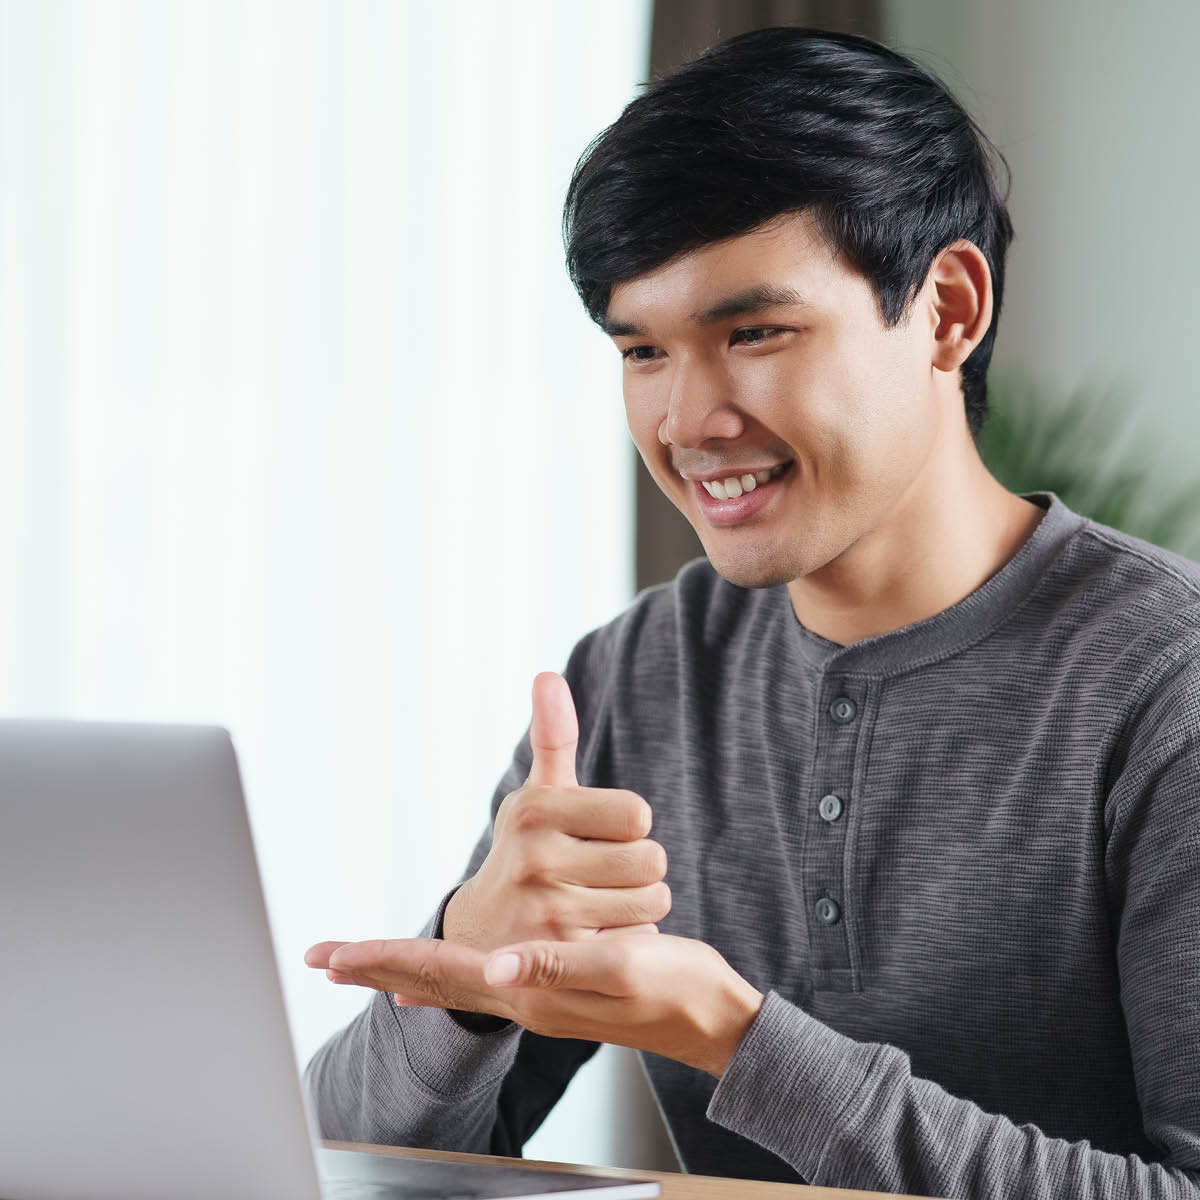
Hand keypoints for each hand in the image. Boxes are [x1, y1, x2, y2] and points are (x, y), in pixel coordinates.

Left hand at [304, 932, 764, 1077]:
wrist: (707, 1017)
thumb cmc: (674, 989)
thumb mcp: (622, 968)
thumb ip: (559, 966)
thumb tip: (497, 964)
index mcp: (531, 990)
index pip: (440, 973)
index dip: (383, 959)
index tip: (332, 953)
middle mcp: (522, 998)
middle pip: (433, 981)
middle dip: (376, 965)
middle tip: (324, 955)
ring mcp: (535, 998)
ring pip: (450, 982)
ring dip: (402, 967)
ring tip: (363, 962)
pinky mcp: (551, 988)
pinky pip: (477, 984)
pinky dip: (442, 979)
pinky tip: (433, 985)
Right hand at [442, 671, 670, 954]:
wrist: (480, 939)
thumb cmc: (525, 853)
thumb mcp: (536, 797)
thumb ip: (552, 738)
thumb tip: (548, 675)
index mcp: (536, 810)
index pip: (637, 813)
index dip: (628, 826)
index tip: (600, 836)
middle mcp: (536, 859)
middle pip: (651, 858)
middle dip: (637, 868)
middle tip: (601, 876)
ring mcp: (547, 913)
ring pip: (652, 900)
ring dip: (638, 904)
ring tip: (599, 906)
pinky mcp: (565, 960)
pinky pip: (638, 938)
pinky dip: (628, 938)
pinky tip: (595, 938)